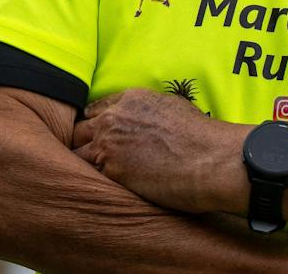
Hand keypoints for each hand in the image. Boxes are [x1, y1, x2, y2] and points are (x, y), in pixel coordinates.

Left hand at [72, 87, 242, 213]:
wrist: (210, 158)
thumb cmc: (200, 135)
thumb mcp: (171, 106)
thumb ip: (144, 111)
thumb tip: (137, 122)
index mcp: (129, 99)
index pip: (94, 110)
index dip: (96, 125)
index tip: (100, 138)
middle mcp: (113, 118)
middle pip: (79, 131)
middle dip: (84, 144)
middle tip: (95, 159)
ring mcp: (108, 145)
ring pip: (77, 155)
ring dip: (86, 165)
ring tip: (94, 178)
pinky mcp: (110, 171)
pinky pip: (89, 177)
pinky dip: (93, 182)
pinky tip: (103, 189)